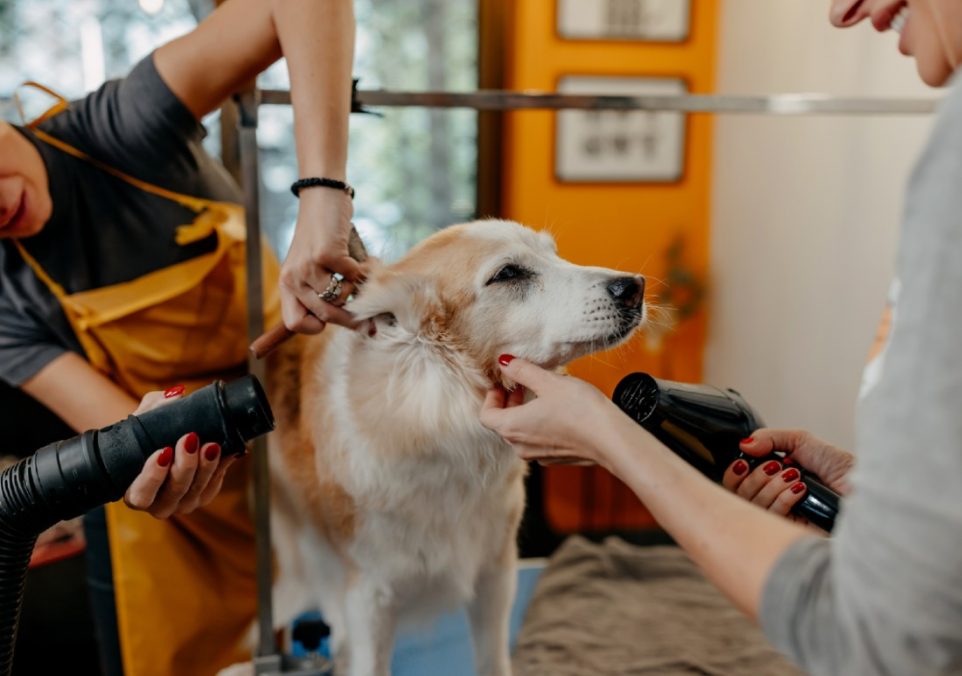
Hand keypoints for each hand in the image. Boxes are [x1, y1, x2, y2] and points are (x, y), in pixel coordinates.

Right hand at [123, 387, 238, 518]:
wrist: (162, 443)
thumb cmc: (145, 436)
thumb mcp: (143, 419)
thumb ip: (153, 407)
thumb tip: (175, 395)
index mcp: (135, 492)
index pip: (141, 494)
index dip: (152, 476)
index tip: (163, 451)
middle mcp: (157, 504)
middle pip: (174, 492)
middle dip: (185, 465)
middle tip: (191, 438)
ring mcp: (181, 503)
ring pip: (196, 491)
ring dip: (206, 467)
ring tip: (212, 445)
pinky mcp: (202, 496)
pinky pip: (213, 486)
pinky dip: (221, 468)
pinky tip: (227, 451)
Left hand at [279, 189, 365, 333]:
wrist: (322, 197)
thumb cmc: (324, 235)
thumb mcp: (315, 267)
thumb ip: (328, 293)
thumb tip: (364, 326)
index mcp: (287, 285)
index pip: (294, 323)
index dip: (316, 326)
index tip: (334, 318)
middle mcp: (292, 278)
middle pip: (324, 316)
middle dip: (350, 317)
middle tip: (368, 315)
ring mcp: (307, 266)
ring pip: (340, 299)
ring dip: (357, 289)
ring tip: (362, 274)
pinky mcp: (325, 254)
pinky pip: (353, 277)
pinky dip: (365, 270)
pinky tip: (368, 261)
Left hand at [479, 356, 621, 466]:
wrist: (611, 440)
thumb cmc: (580, 410)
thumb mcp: (548, 382)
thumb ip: (522, 371)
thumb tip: (505, 362)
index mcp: (512, 428)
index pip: (486, 415)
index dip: (491, 396)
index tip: (502, 383)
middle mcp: (521, 446)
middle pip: (503, 423)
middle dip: (509, 402)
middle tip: (520, 384)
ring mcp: (538, 455)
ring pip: (522, 432)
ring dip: (525, 412)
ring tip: (541, 393)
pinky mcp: (556, 458)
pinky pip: (539, 440)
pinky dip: (540, 424)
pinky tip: (558, 410)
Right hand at [722, 428, 854, 526]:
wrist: (867, 489)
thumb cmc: (843, 469)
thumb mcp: (804, 442)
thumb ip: (771, 438)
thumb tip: (743, 444)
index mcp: (772, 480)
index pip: (737, 482)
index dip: (735, 472)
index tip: (745, 461)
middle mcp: (774, 499)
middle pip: (738, 494)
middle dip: (756, 476)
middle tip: (776, 466)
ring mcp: (782, 517)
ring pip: (753, 505)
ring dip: (772, 485)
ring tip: (796, 476)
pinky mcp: (791, 532)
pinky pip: (771, 516)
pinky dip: (783, 497)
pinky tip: (801, 490)